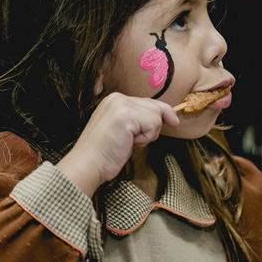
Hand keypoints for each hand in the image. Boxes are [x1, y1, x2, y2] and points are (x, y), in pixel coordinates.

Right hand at [56, 93, 178, 194]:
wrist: (88, 163)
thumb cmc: (105, 152)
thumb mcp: (123, 129)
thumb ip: (138, 118)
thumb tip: (167, 116)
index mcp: (114, 100)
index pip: (148, 102)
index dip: (161, 113)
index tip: (173, 121)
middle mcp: (117, 98)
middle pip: (155, 107)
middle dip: (152, 127)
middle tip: (133, 140)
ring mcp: (121, 105)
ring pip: (156, 115)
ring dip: (148, 134)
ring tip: (128, 141)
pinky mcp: (126, 115)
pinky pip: (153, 124)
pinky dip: (146, 138)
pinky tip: (129, 142)